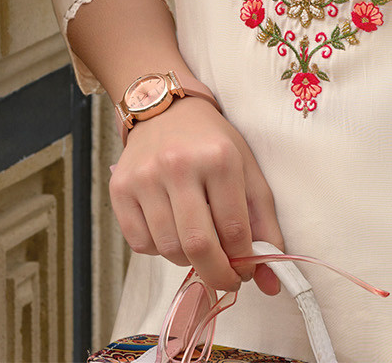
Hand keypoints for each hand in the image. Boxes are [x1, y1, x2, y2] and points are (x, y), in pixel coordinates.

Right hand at [109, 97, 283, 297]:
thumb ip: (264, 225)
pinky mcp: (120, 188)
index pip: (235, 230)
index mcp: (218, 157)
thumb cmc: (211, 143)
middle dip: (216, 275)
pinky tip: (169, 227)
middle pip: (198, 245)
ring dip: (187, 260)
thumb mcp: (246, 170)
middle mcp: (179, 165)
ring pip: (168, 249)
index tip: (246, 271)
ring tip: (197, 241)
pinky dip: (158, 248)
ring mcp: (145, 176)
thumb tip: (271, 284)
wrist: (165, 108)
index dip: (244, 263)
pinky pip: (140, 244)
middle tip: (225, 279)